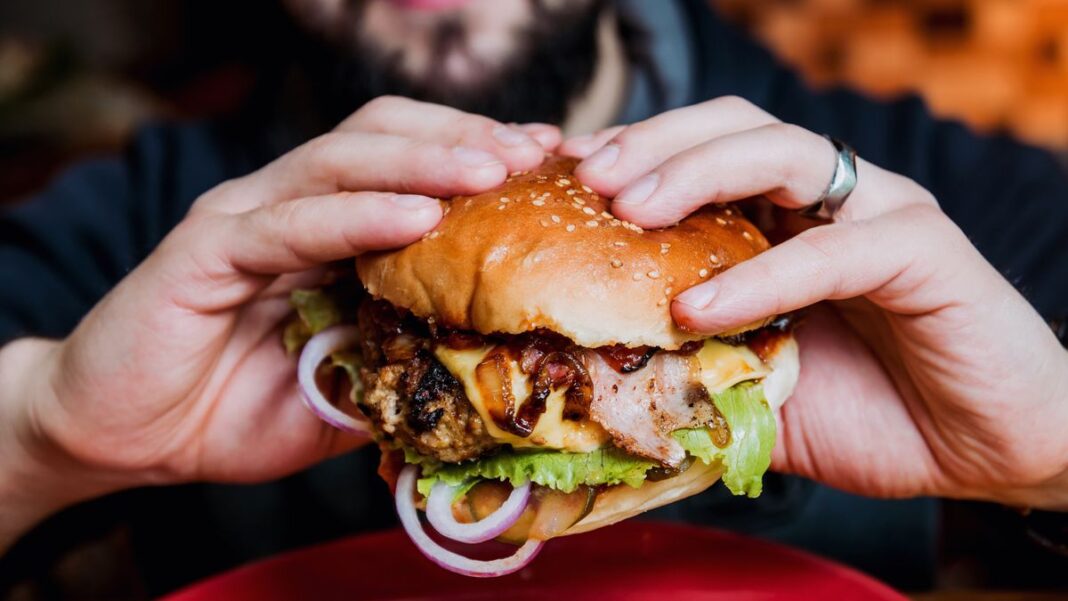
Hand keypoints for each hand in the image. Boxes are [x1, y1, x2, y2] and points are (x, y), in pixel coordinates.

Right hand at [0, 97, 559, 548]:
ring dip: (424, 160)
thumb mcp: (348, 387)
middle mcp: (288, 204)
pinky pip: (291, 221)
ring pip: (342, 160)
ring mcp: (245, 218)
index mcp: (327, 228)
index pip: (410, 163)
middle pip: (384, 134)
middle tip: (537, 155)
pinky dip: (355, 215)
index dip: (479, 155)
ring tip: (494, 170)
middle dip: (466, 138)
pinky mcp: (206, 249)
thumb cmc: (237, 408)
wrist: (127, 436)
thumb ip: (403, 358)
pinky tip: (416, 217)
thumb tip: (492, 356)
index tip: (552, 166)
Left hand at [561, 97, 1067, 508]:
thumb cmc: (871, 412)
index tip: (564, 177)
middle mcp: (832, 199)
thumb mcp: (756, 390)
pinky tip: (698, 305)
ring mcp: (881, 213)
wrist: (982, 451)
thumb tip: (598, 383)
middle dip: (653, 144)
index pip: (701, 154)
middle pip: (733, 126)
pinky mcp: (924, 251)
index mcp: (787, 217)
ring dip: (697, 173)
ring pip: (783, 152)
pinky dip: (760, 275)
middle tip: (589, 179)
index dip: (632, 156)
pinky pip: (833, 249)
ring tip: (631, 212)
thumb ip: (693, 372)